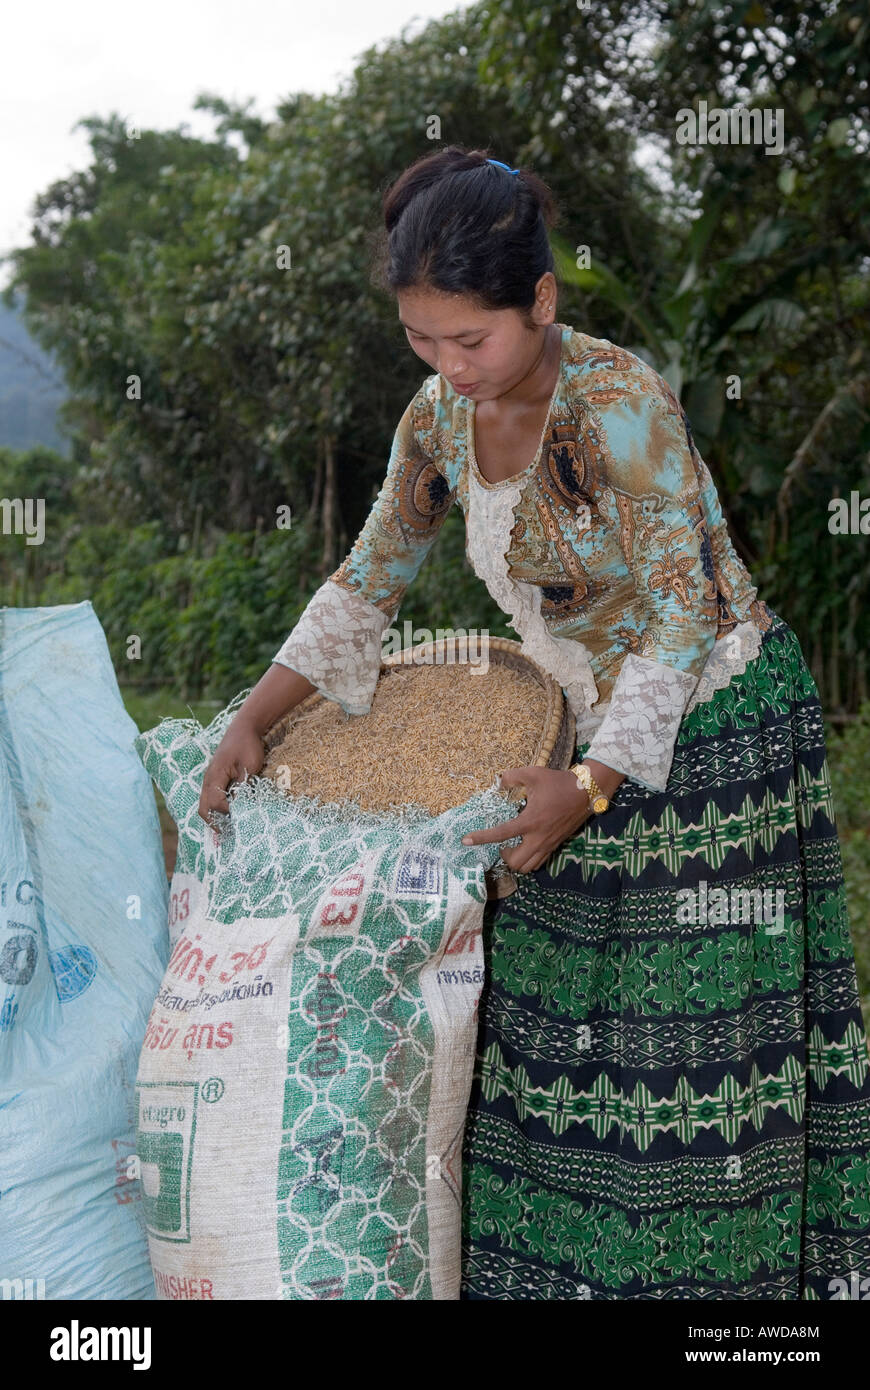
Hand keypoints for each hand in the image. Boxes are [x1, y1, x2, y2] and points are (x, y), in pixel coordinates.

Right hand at [197, 718, 265, 832]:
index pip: (214, 804)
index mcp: (214, 776)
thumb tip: (240, 807)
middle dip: (215, 823)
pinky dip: (218, 809)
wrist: (244, 728)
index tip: (241, 818)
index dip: (226, 814)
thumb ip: (243, 786)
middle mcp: (208, 780)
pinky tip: (230, 815)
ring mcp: (210, 780)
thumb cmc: (248, 745)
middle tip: (229, 834)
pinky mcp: (215, 779)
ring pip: (206, 805)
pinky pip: (211, 798)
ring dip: (216, 817)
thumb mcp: (250, 766)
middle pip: (204, 809)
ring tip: (229, 828)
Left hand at [460, 765, 592, 872]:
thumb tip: (497, 780)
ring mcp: (548, 844)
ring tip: (514, 846)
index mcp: (530, 821)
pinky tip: (527, 845)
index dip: (481, 838)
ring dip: (517, 861)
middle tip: (502, 843)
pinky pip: (539, 862)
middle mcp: (538, 837)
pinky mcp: (556, 845)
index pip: (501, 834)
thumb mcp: (533, 774)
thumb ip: (512, 776)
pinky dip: (529, 860)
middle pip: (516, 862)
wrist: (586, 792)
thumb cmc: (558, 783)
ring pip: (528, 867)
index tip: (466, 840)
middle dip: (505, 856)